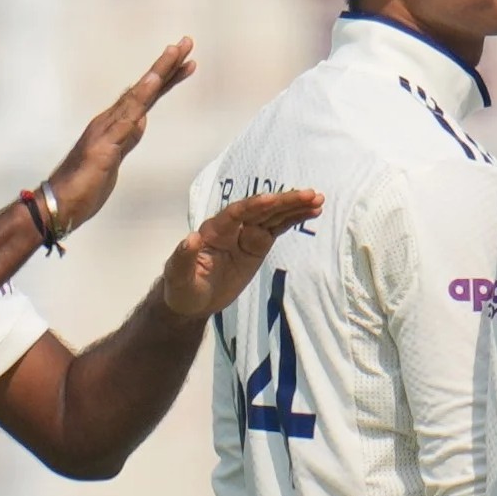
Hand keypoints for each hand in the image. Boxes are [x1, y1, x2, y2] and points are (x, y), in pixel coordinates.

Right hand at [39, 38, 197, 230]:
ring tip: (175, 52)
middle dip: (166, 65)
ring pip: (136, 98)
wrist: (57, 207)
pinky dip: (139, 101)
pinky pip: (125, 121)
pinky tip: (152, 86)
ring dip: (157, 74)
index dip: (166, 78)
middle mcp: (108, 122)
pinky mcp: (102, 148)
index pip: (145, 97)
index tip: (187, 62)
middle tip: (187, 41)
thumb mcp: (114, 160)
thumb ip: (126, 139)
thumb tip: (141, 121)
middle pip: (143, 89)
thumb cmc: (83, 187)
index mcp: (113, 126)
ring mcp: (104, 133)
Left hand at [162, 189, 321, 318]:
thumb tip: (190, 238)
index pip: (235, 214)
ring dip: (295, 206)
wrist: (193, 300)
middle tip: (309, 194)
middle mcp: (232, 227)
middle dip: (284, 201)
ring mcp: (246, 234)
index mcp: (213, 231)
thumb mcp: (178, 277)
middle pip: (260, 210)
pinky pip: (278, 227)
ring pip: (273, 215)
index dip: (253, 206)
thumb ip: (183, 258)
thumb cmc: (181, 289)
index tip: (271, 199)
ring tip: (318, 199)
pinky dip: (294, 219)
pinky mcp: (258, 244)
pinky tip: (313, 211)